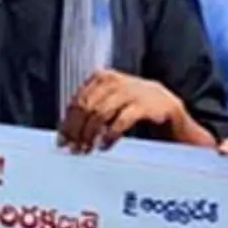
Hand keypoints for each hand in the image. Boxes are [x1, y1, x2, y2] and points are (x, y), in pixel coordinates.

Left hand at [58, 70, 182, 153]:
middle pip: (86, 107)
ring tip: (87, 149)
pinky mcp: (143, 105)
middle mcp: (113, 80)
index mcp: (101, 77)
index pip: (77, 101)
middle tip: (73, 149)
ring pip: (100, 113)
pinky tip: (105, 145)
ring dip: (90, 134)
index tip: (61, 142)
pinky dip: (110, 135)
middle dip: (77, 131)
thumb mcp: (108, 102)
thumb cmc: (130, 106)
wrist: (165, 106)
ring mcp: (129, 91)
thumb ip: (88, 111)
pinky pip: (121, 120)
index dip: (67, 123)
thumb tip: (64, 135)